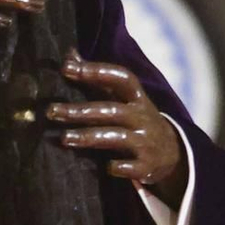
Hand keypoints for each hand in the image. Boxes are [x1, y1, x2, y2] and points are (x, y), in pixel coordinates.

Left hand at [47, 51, 184, 202]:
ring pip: (115, 137)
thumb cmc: (136, 120)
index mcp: (136, 98)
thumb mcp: (124, 99)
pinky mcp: (146, 165)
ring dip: (89, 137)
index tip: (67, 68)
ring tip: (64, 138)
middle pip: (110, 110)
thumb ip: (96, 79)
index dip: (96, 71)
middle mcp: (142, 117)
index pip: (120, 78)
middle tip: (51, 111)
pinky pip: (130, 167)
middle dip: (80, 110)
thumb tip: (69, 55)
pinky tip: (105, 168)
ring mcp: (145, 141)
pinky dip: (117, 166)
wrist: (172, 154)